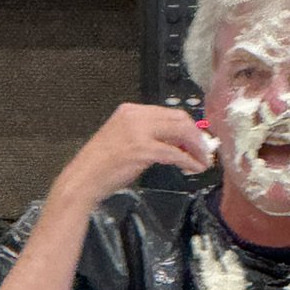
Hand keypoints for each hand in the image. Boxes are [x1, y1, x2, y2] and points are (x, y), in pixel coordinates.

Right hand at [53, 103, 213, 208]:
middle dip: (196, 136)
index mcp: (131, 111)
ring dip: (196, 148)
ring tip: (203, 161)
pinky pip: (175, 153)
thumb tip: (179, 142)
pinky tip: (194, 168)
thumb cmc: (104, 165)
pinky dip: (188, 161)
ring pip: (180, 132)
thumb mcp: (127, 141)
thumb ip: (151, 136)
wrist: (84, 179)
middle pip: (179, 118)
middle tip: (205, 151)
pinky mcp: (142, 149)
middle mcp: (135, 116)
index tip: (198, 141)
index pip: (169, 112)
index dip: (189, 127)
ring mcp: (138, 131)